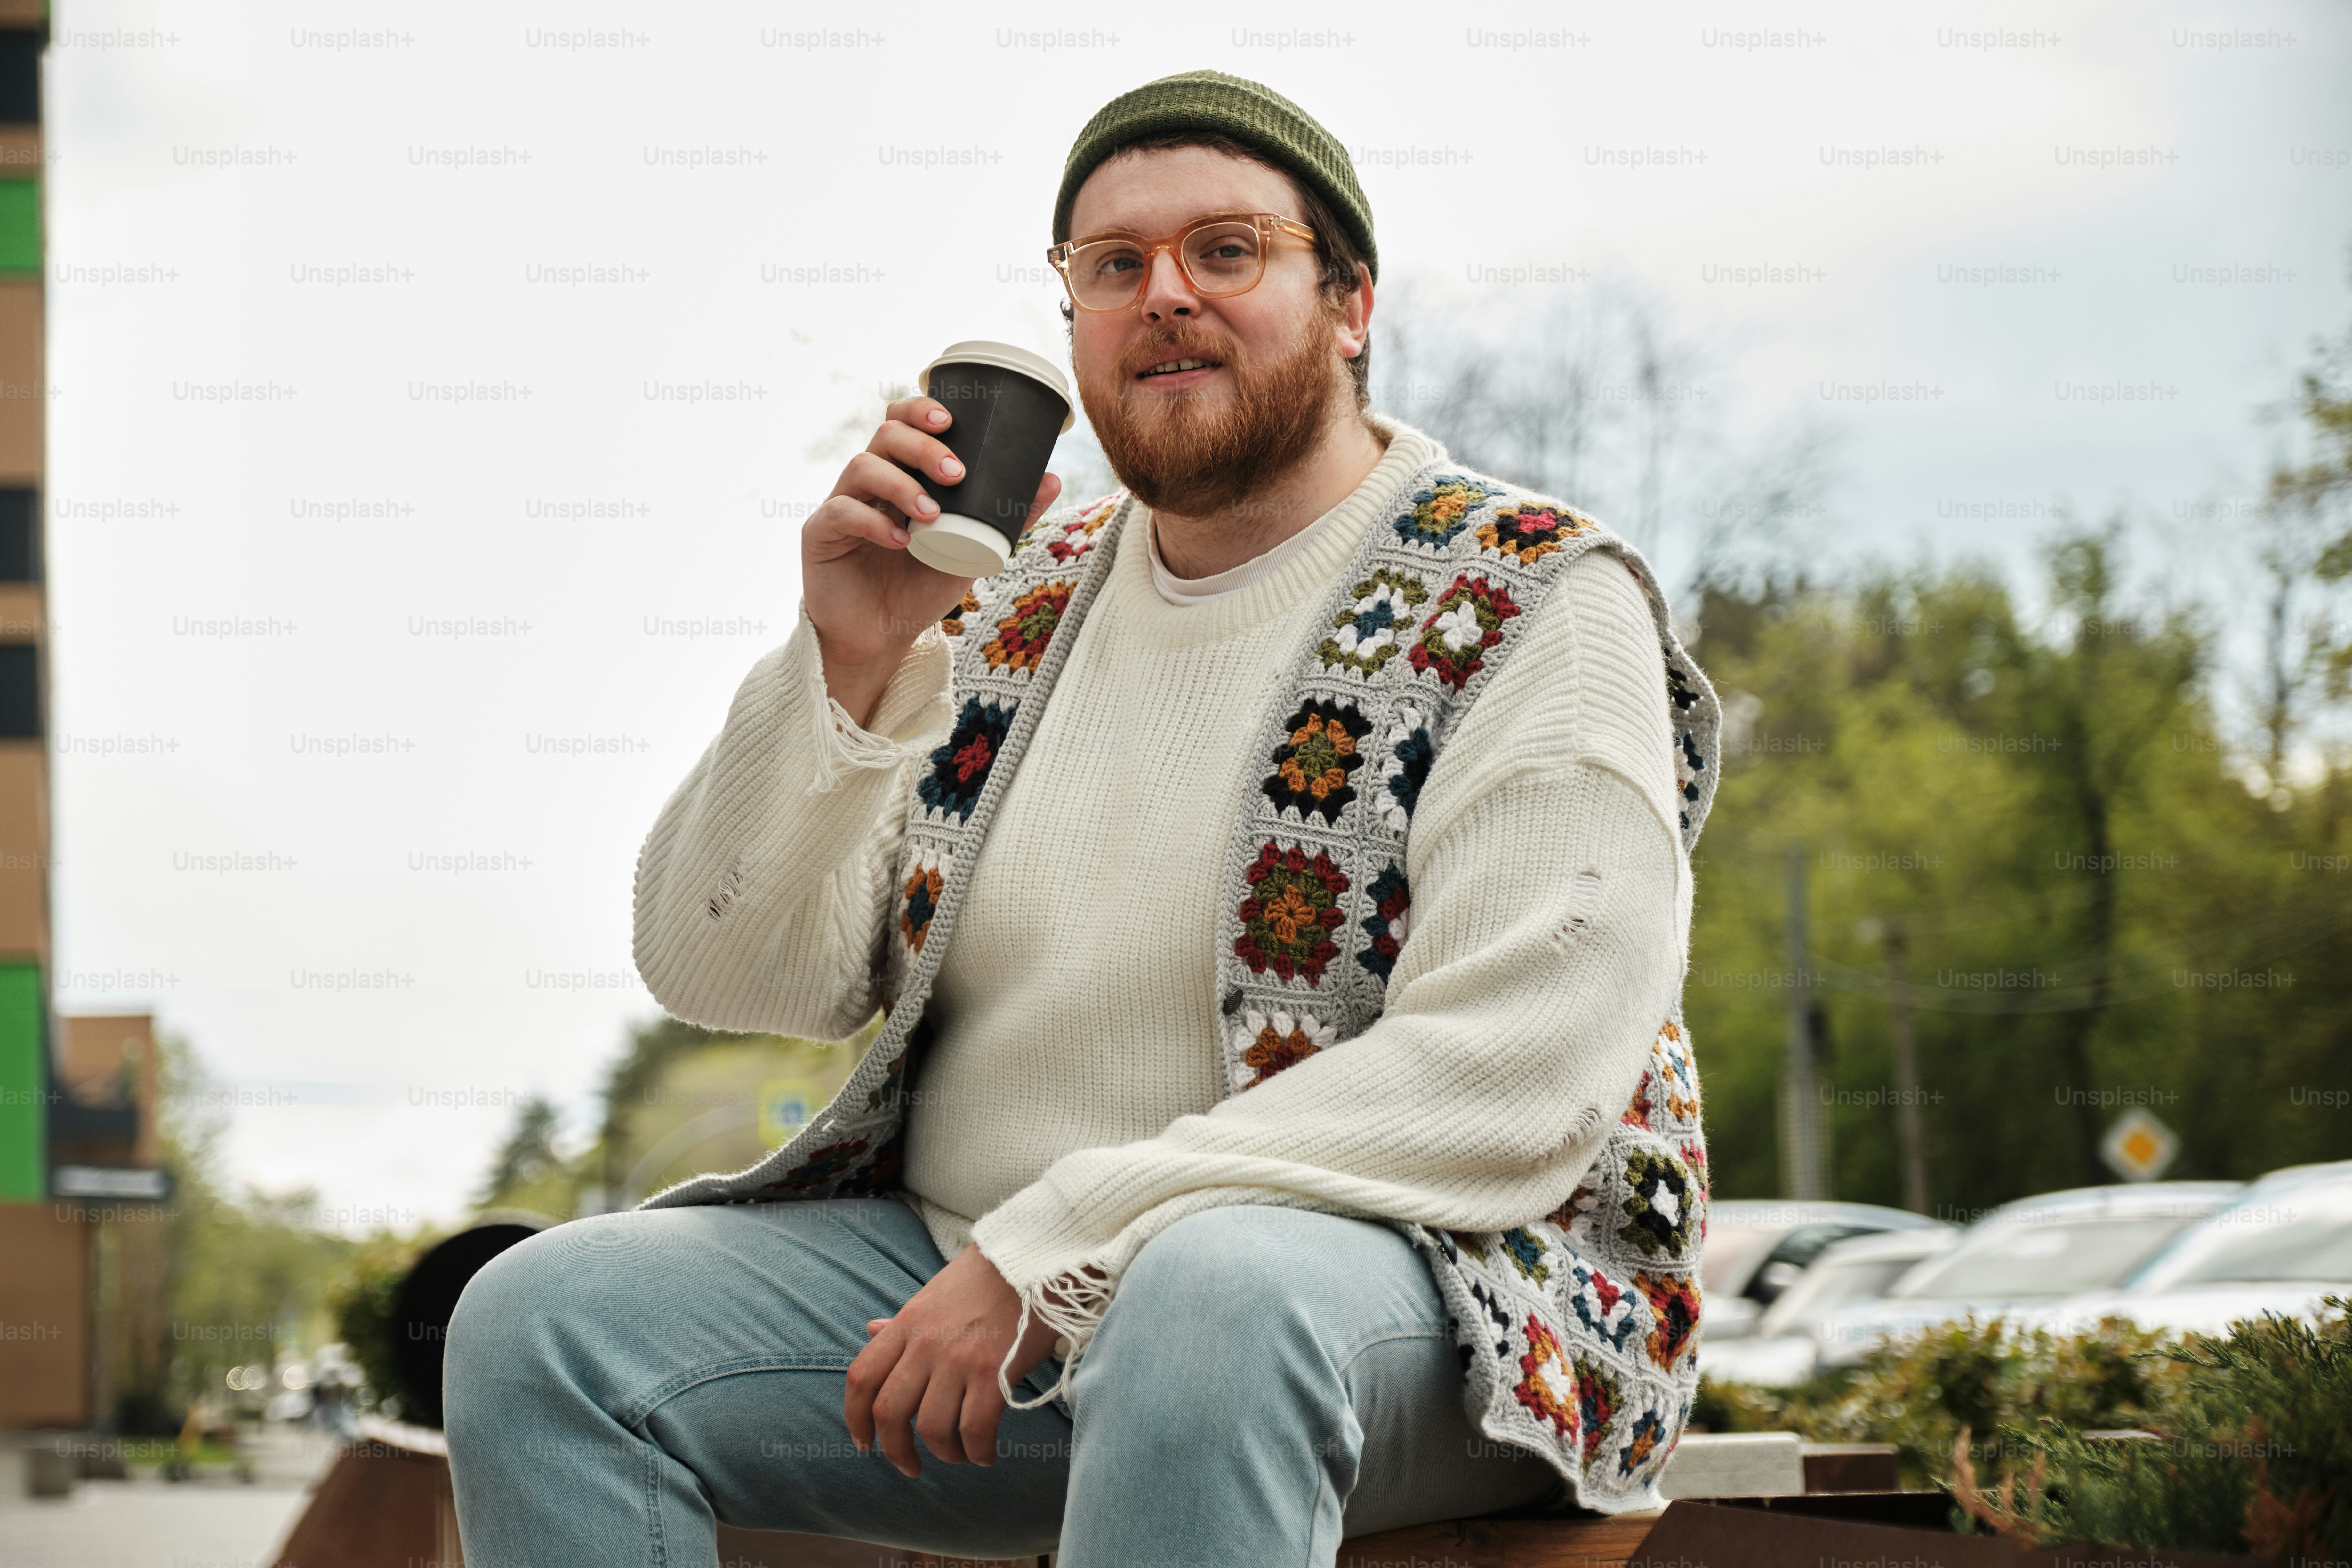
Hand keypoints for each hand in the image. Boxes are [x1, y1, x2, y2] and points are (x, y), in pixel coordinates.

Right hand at [805, 395, 1062, 724]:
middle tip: (956, 472)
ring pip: (862, 466)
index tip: (951, 419)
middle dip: (923, 445)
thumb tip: (1052, 478)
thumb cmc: (920, 587)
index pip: (902, 422)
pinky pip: (841, 512)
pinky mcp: (820, 534)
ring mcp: (841, 504)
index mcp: (900, 474)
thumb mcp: (971, 551)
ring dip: (902, 483)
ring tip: (932, 512)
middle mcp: (868, 482)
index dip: (920, 409)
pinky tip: (899, 539)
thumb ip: (1007, 519)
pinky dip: (872, 521)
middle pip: (885, 434)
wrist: (882, 636)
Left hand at [844, 1243, 1060, 1477]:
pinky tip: (986, 1453)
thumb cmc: (987, 1277)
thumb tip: (871, 1330)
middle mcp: (926, 1343)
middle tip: (911, 1465)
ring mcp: (959, 1358)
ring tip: (961, 1453)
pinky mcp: (994, 1372)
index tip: (865, 1443)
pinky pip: (975, 1430)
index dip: (854, 1418)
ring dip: (945, 1453)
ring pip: (933, 1428)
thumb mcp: (934, 1293)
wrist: (1035, 1256)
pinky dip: (978, 1452)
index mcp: (908, 1322)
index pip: (862, 1378)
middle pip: (890, 1413)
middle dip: (896, 1450)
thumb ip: (902, 1322)